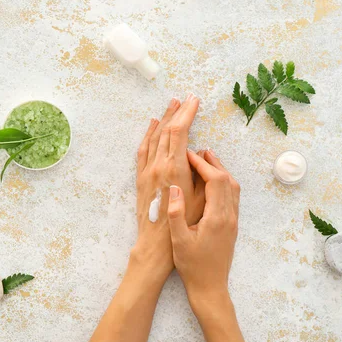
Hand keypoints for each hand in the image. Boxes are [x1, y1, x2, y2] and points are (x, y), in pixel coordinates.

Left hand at [131, 96, 204, 281]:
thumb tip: (199, 153)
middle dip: (177, 111)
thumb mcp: (201, 198)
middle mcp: (158, 165)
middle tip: (186, 98)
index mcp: (174, 167)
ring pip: (154, 137)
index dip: (187, 113)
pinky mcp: (140, 178)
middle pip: (166, 130)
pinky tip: (152, 126)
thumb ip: (200, 172)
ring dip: (163, 119)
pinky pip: (143, 150)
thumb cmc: (183, 224)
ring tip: (171, 105)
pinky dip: (148, 135)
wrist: (155, 243)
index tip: (194, 100)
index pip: (179, 131)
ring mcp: (147, 171)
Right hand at [166, 150, 239, 309]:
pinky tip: (213, 182)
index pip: (215, 181)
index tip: (188, 154)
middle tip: (198, 151)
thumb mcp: (179, 241)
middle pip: (227, 180)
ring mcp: (233, 221)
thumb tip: (174, 188)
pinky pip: (232, 197)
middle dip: (213, 163)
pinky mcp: (232, 226)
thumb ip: (176, 214)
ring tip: (206, 160)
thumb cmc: (192, 267)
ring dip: (220, 171)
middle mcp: (229, 216)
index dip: (202, 164)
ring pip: (233, 187)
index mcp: (217, 218)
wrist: (210, 288)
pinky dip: (224, 183)